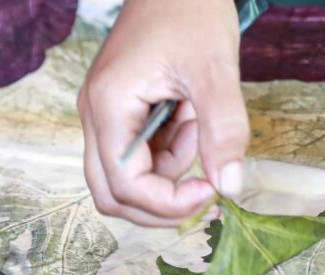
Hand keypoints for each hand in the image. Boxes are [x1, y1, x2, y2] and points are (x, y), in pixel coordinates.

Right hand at [79, 0, 248, 226]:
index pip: (125, 186)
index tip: (210, 191)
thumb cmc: (191, 11)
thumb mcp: (216, 69)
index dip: (168, 203)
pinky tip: (189, 118)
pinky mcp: (118, 111)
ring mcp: (104, 114)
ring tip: (198, 125)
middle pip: (112, 193)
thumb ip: (223, 130)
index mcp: (109, 106)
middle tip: (205, 187)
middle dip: (160, 204)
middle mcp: (95, 115)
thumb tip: (229, 187)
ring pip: (124, 178)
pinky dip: (167, 154)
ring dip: (167, 173)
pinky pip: (136, 155)